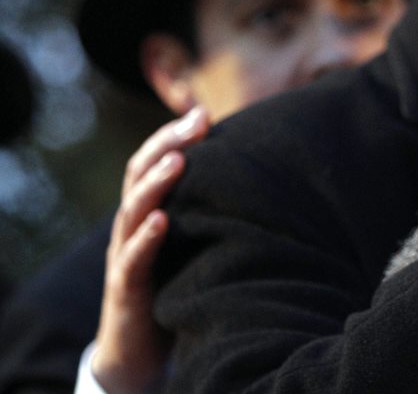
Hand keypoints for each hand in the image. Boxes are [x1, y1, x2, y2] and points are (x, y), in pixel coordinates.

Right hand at [91, 106, 209, 392]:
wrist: (139, 344)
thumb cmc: (172, 279)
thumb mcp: (191, 237)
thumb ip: (207, 207)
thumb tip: (253, 172)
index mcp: (147, 208)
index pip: (153, 161)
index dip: (174, 135)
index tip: (204, 112)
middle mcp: (131, 224)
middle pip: (139, 173)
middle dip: (167, 144)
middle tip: (197, 121)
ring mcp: (124, 254)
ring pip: (132, 210)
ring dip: (156, 183)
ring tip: (179, 161)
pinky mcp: (126, 287)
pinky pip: (132, 259)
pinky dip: (145, 238)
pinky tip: (161, 221)